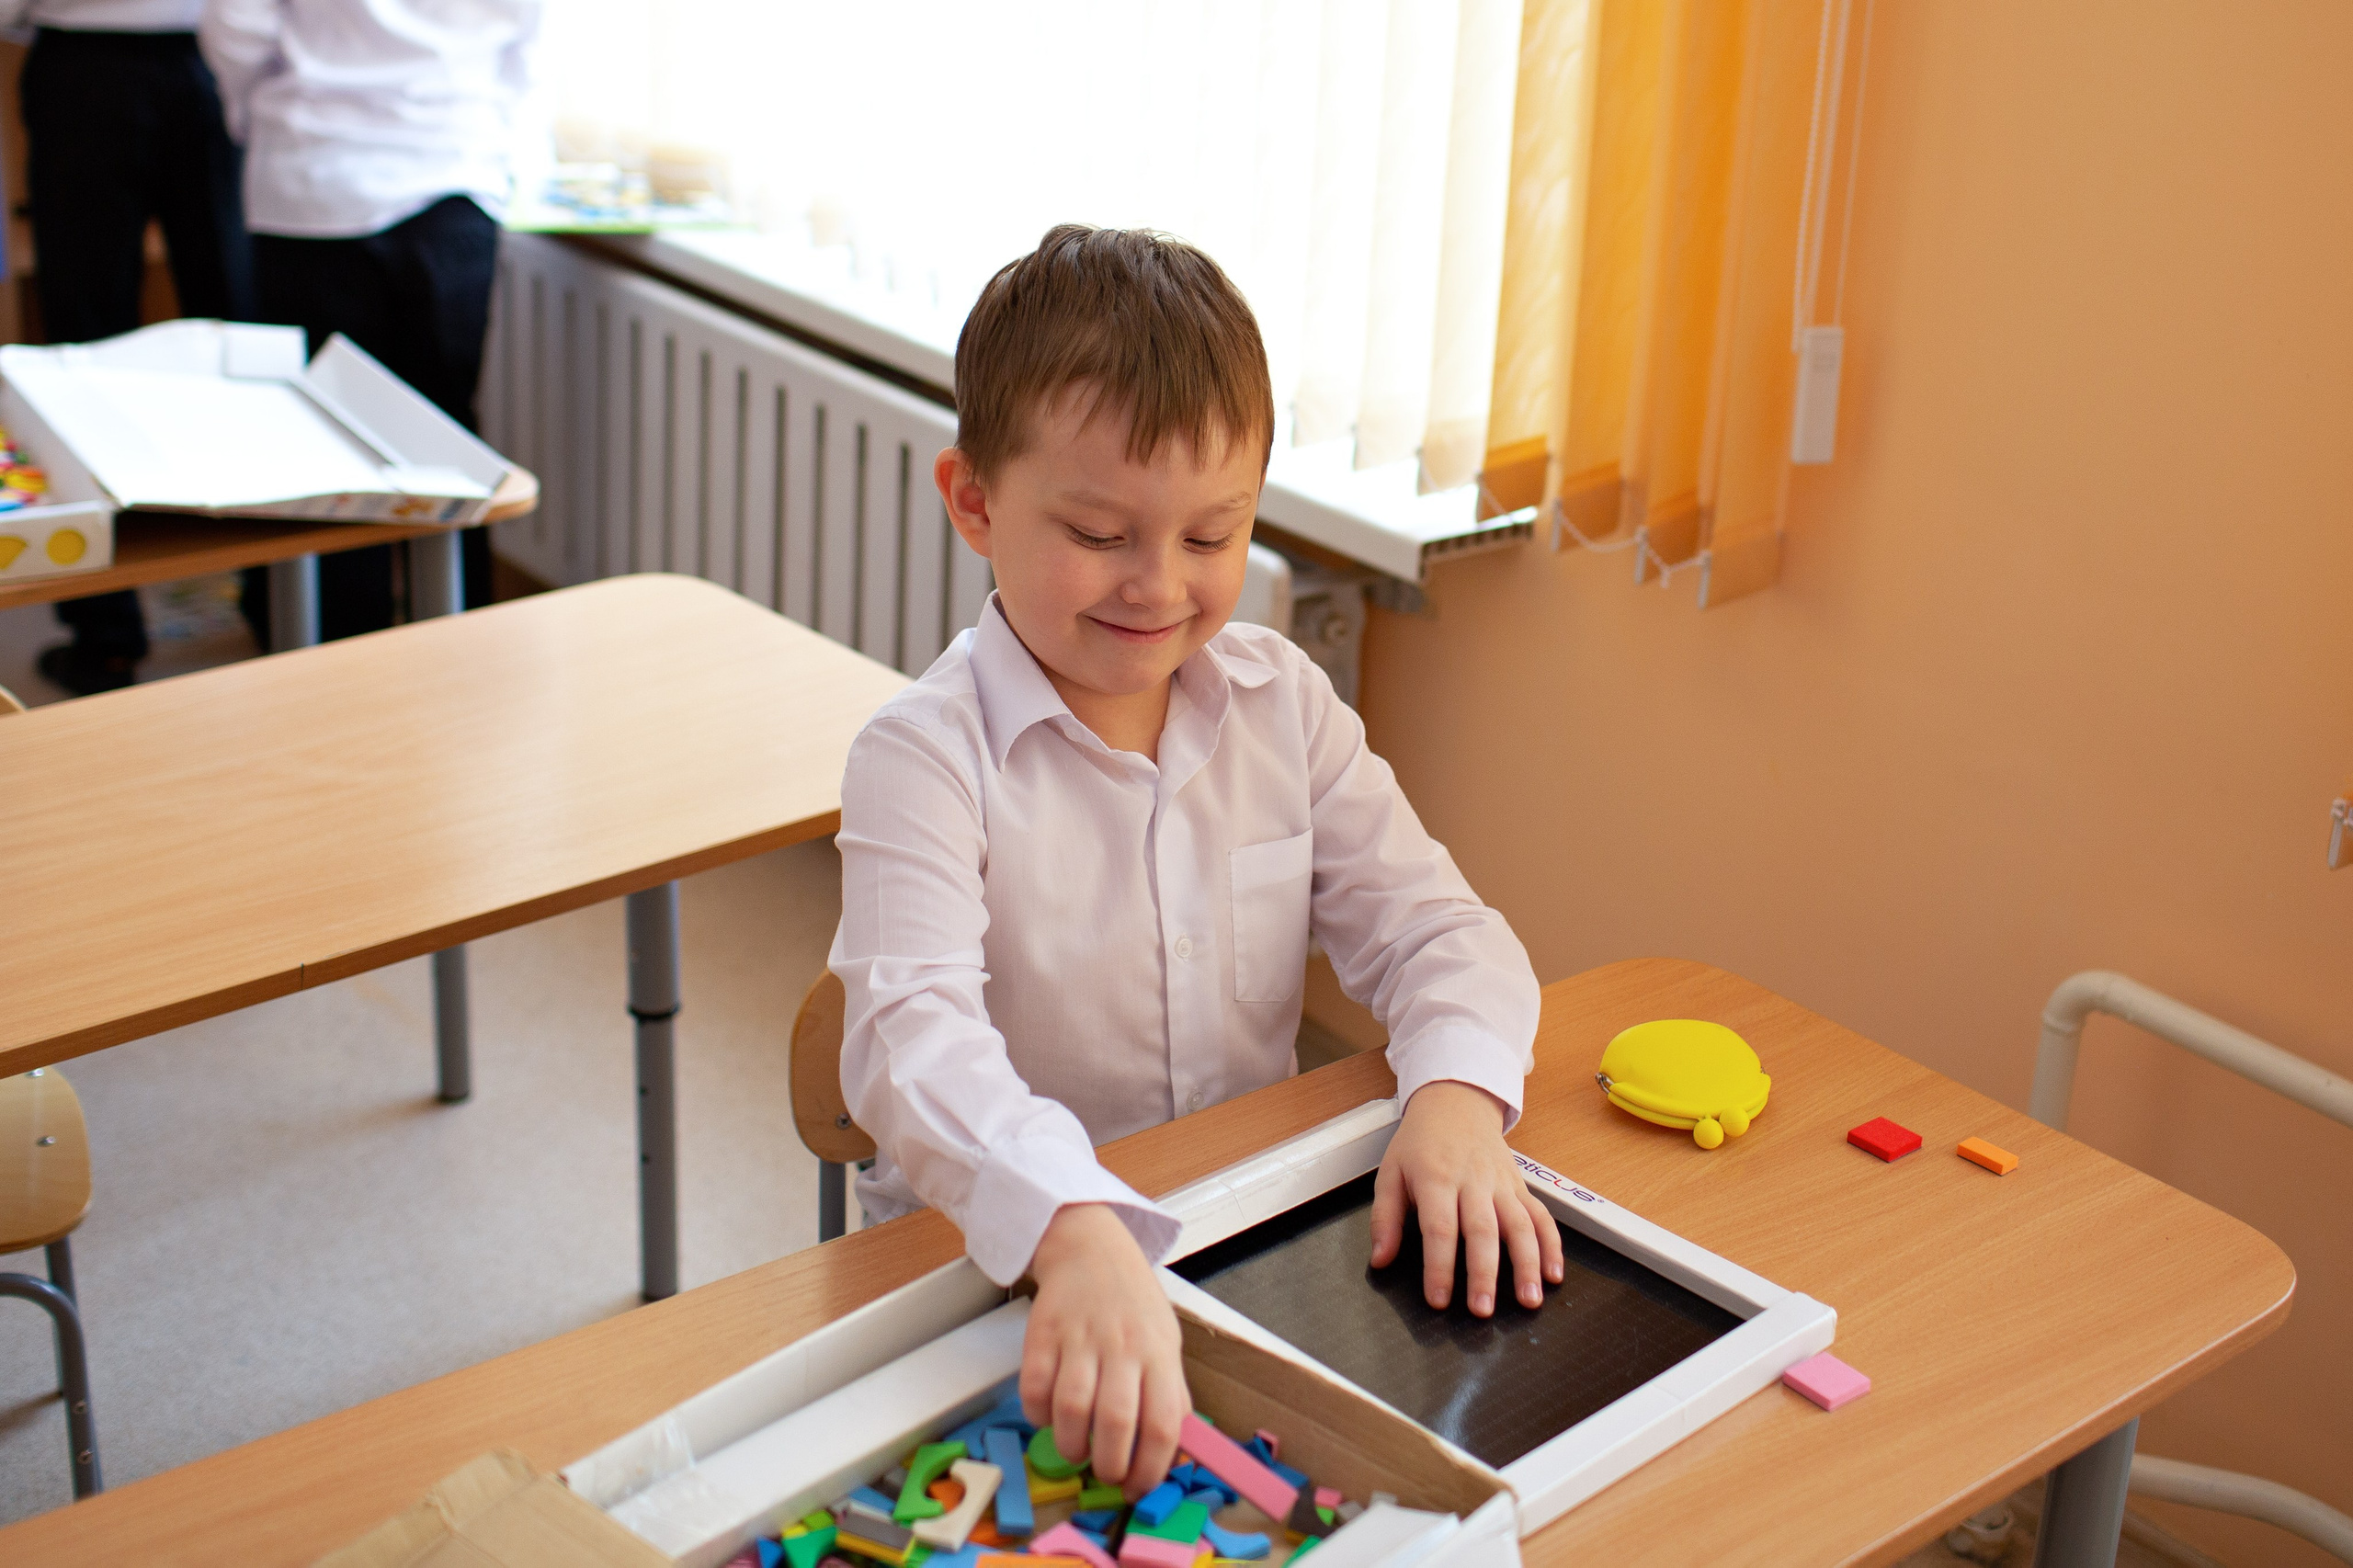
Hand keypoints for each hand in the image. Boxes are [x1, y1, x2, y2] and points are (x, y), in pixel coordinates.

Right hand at [1020, 1203, 1188, 1496]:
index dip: (1152, 1469)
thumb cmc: (1133, 1304)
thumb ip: (1170, 1394)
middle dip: (1110, 1466)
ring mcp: (1080, 1339)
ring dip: (1071, 1446)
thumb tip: (1176, 1454)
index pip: (1164, 1424)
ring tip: (1076, 1452)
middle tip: (1107, 1475)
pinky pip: (1033, 1388)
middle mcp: (1121, 1347)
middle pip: (1117, 1422)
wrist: (1091, 1249)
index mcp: (1159, 1354)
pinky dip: (1038, 1416)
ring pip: (1072, 1409)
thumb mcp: (1167, 1343)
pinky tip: (1048, 1417)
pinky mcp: (1042, 1335)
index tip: (1140, 1488)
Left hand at [1371, 1081, 1564, 1315]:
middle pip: (1482, 1230)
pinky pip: (1541, 1216)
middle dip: (1484, 1273)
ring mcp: (1500, 1185)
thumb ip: (1385, 1218)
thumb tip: (1380, 1258)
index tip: (1439, 1299)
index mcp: (1436, 1178)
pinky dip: (1552, 1245)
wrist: (1456, 1103)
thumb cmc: (1421, 1142)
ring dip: (1527, 1264)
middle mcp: (1472, 1182)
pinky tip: (1554, 1273)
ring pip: (1519, 1225)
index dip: (1439, 1266)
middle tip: (1483, 1309)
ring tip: (1529, 1299)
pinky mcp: (1520, 1186)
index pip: (1439, 1227)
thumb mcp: (1390, 1173)